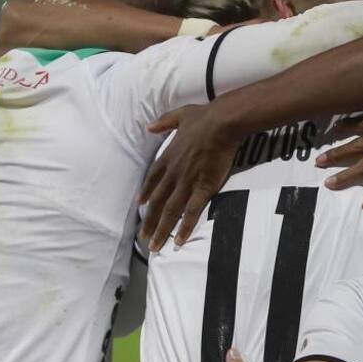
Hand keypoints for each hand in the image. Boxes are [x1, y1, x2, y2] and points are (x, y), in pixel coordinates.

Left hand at [139, 104, 241, 251]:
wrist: (222, 122)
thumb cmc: (205, 117)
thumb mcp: (180, 115)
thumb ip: (164, 122)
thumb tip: (149, 126)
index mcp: (168, 157)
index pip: (152, 179)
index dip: (146, 193)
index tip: (140, 205)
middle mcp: (174, 173)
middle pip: (158, 202)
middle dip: (149, 222)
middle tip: (143, 237)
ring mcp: (187, 182)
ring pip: (170, 211)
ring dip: (161, 230)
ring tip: (154, 247)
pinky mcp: (203, 189)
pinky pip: (191, 213)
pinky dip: (184, 228)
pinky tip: (179, 242)